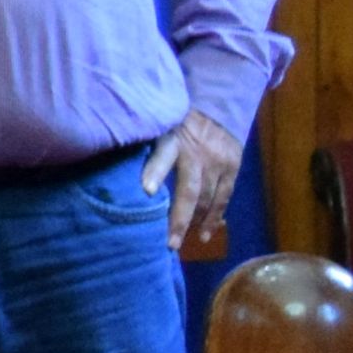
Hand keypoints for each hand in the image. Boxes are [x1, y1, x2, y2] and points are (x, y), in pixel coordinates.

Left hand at [139, 110, 246, 254]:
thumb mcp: (158, 127)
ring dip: (195, 222)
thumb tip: (120, 171)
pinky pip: (224, 197)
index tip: (146, 190)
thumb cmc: (177, 124)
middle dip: (179, 218)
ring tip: (179, 242)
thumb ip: (145, 147)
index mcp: (173, 139)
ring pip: (207, 198)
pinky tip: (205, 234)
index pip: (163, 156)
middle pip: (189, 190)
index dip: (155, 172)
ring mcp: (218, 161)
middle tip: (169, 243)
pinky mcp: (233, 167)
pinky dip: (215, 217)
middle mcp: (198, 153)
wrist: (217, 109)